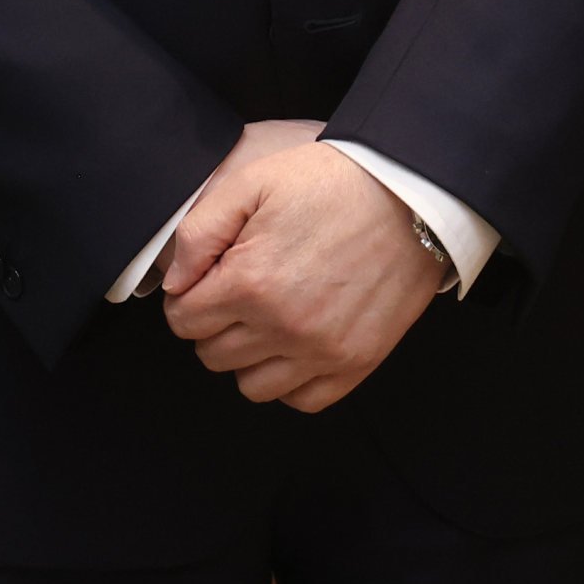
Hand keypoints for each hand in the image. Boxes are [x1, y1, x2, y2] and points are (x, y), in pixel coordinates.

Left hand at [158, 139, 447, 412]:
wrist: (409, 194)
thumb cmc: (330, 183)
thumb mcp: (251, 182)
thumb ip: (198, 233)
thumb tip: (174, 285)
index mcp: (250, 283)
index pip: (183, 321)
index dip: (188, 297)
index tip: (209, 279)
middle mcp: (284, 327)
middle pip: (213, 355)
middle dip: (215, 325)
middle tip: (239, 292)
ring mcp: (323, 351)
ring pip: (252, 386)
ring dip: (250, 356)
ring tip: (268, 317)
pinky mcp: (356, 363)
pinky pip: (302, 400)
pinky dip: (291, 379)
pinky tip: (296, 342)